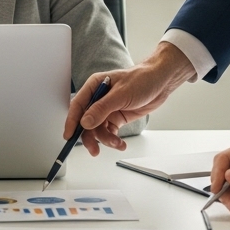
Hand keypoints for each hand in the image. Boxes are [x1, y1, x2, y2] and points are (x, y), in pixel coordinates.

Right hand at [63, 42, 195, 155]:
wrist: (160, 82)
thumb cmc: (141, 79)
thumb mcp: (120, 94)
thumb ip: (101, 109)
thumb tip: (85, 122)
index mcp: (94, 86)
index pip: (78, 106)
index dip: (72, 122)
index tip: (69, 136)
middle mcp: (99, 98)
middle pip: (87, 122)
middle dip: (90, 137)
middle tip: (94, 149)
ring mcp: (108, 109)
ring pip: (99, 129)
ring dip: (106, 139)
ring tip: (117, 144)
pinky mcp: (117, 117)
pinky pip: (110, 132)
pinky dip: (114, 140)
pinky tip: (121, 143)